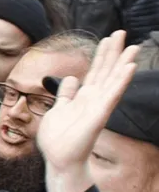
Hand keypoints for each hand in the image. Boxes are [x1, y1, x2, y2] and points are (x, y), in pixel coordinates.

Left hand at [39, 30, 138, 191]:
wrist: (59, 158)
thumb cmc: (59, 137)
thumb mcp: (59, 108)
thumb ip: (66, 94)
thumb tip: (71, 79)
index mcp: (84, 96)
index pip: (96, 71)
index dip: (102, 54)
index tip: (108, 38)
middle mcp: (94, 99)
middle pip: (106, 71)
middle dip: (114, 52)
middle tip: (122, 32)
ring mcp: (99, 106)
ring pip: (113, 80)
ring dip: (123, 63)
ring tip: (133, 47)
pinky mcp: (99, 115)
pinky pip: (112, 95)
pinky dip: (121, 81)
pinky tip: (129, 68)